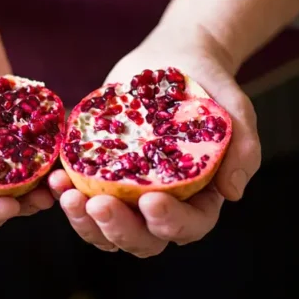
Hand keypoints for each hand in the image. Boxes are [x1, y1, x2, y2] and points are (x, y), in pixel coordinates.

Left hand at [49, 26, 261, 256]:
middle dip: (117, 228)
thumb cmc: (210, 88)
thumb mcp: (236, 111)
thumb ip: (243, 149)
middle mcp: (161, 205)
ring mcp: (126, 193)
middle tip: (98, 203)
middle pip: (140, 239)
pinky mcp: (98, 173)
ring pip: (103, 227)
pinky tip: (55, 175)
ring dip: (83, 219)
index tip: (149, 199)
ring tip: (67, 193)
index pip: (187, 226)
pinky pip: (80, 194)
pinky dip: (65, 191)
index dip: (169, 222)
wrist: (175, 60)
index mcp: (198, 199)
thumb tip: (232, 193)